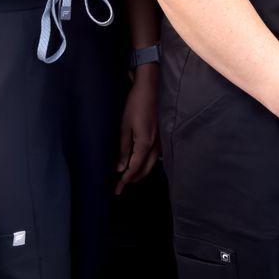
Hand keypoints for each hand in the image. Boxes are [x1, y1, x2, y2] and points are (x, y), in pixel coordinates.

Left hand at [115, 65, 160, 192]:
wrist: (150, 88)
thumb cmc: (135, 105)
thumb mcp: (125, 127)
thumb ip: (124, 149)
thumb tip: (121, 168)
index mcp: (145, 144)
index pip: (134, 169)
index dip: (125, 181)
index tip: (117, 190)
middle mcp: (156, 146)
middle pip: (145, 170)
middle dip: (133, 179)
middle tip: (121, 186)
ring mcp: (160, 142)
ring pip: (151, 164)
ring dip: (140, 172)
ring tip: (128, 177)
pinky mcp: (161, 136)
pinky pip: (155, 157)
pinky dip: (146, 164)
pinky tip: (139, 162)